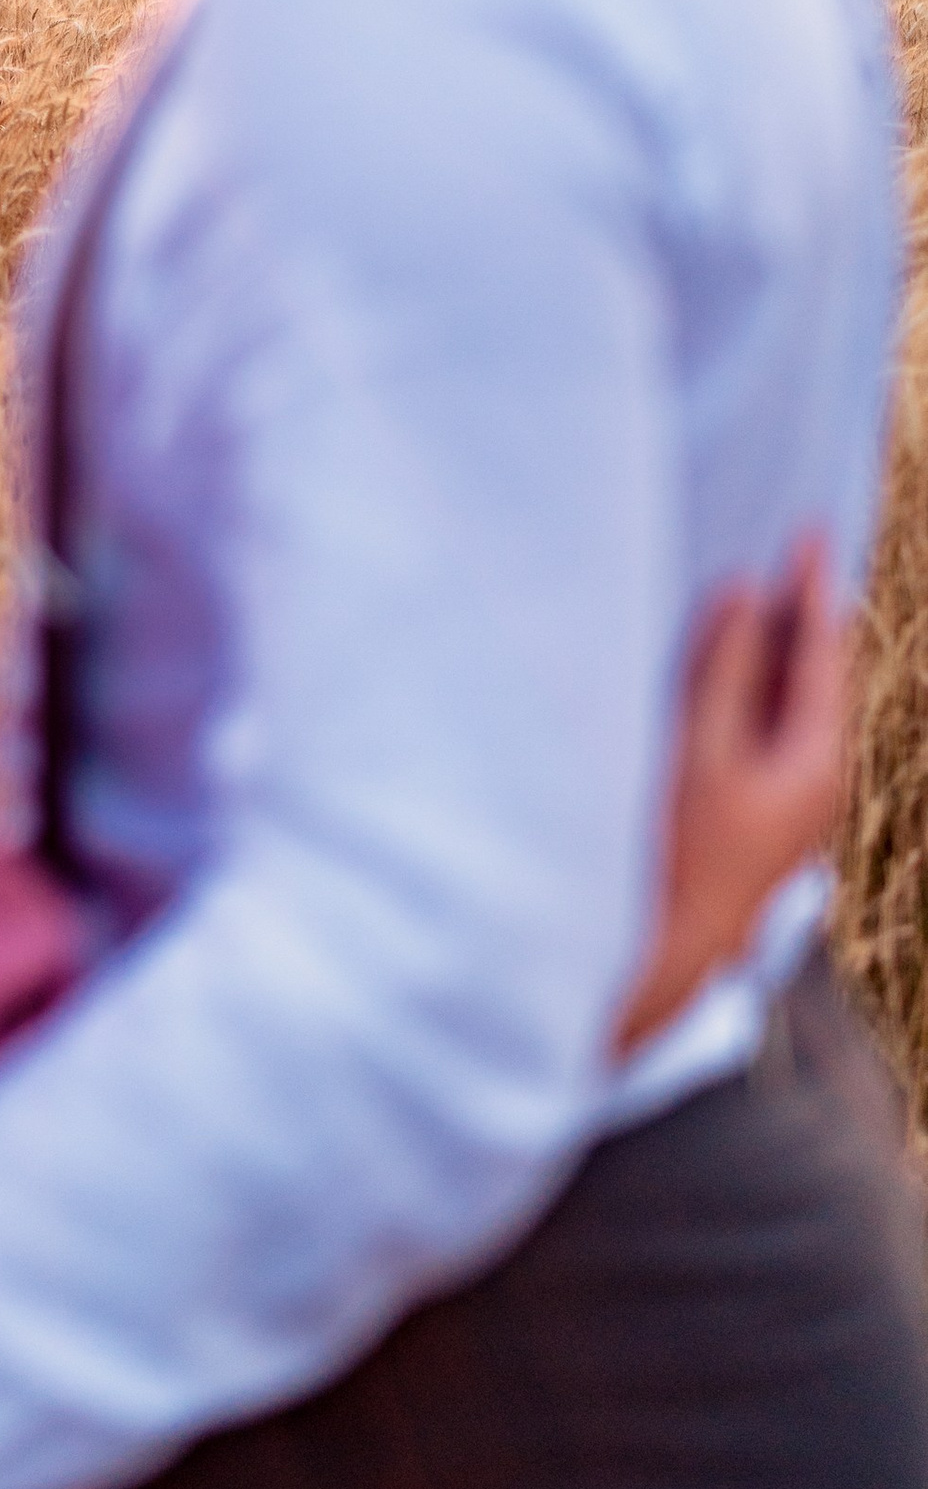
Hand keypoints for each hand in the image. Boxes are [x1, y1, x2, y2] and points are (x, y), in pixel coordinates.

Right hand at [615, 537, 845, 1056]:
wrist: (666, 958)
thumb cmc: (677, 858)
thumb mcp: (697, 752)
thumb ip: (722, 671)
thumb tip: (743, 597)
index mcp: (817, 761)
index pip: (822, 652)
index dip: (813, 587)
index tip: (810, 530)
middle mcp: (818, 779)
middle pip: (816, 673)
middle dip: (800, 610)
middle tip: (791, 547)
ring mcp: (791, 799)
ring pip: (790, 698)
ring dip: (773, 645)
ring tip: (759, 589)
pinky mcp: (760, 810)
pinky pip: (768, 724)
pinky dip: (753, 682)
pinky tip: (726, 662)